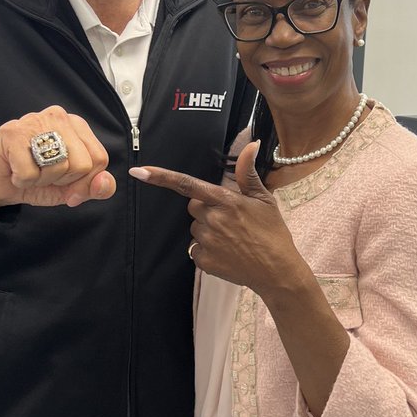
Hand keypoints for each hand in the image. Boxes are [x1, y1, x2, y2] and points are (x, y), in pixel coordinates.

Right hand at [0, 105, 115, 207]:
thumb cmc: (35, 178)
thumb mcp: (71, 187)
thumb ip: (94, 187)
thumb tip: (104, 182)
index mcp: (77, 125)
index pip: (100, 159)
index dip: (84, 182)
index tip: (65, 183)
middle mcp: (59, 117)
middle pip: (82, 164)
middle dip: (62, 181)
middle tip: (43, 174)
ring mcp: (35, 121)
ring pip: (59, 167)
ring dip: (41, 180)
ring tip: (29, 170)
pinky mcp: (12, 133)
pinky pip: (31, 172)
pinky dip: (22, 180)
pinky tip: (15, 170)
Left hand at [130, 141, 301, 291]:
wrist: (276, 271)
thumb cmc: (272, 233)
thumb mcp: (264, 199)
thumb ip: (248, 172)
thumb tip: (251, 145)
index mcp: (225, 200)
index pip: (187, 184)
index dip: (161, 177)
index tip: (139, 172)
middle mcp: (212, 219)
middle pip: (193, 206)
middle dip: (207, 209)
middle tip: (231, 219)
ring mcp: (206, 241)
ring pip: (195, 228)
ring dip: (208, 230)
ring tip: (233, 238)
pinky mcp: (203, 260)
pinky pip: (195, 249)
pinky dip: (207, 250)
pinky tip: (228, 252)